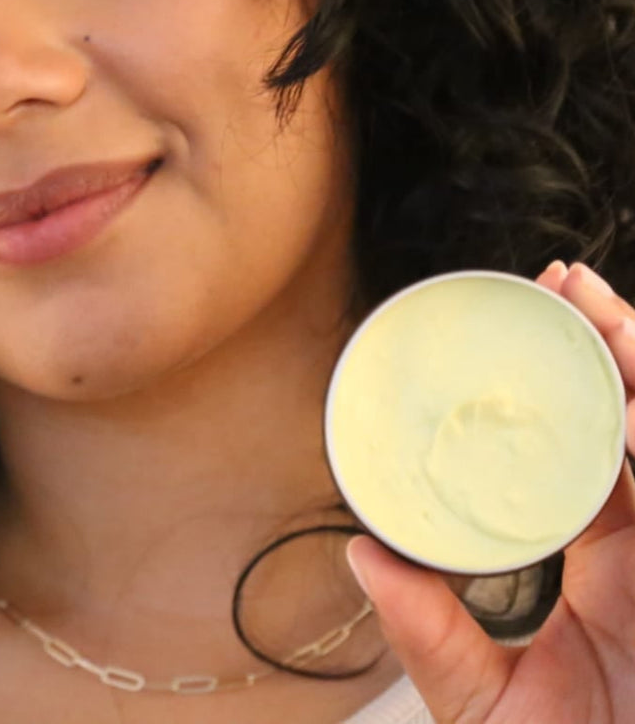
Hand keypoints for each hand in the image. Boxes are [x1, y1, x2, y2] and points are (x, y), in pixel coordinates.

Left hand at [346, 261, 634, 723]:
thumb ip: (431, 632)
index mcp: (606, 564)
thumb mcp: (487, 706)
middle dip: (613, 348)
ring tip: (600, 315)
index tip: (530, 324)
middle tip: (568, 284)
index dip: (569, 386)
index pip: (588, 451)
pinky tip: (632, 412)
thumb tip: (358, 553)